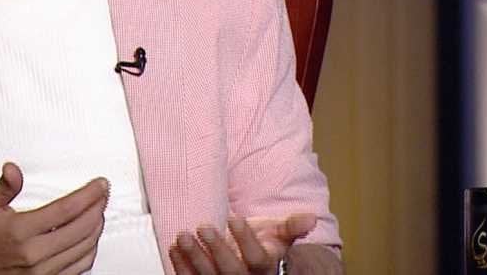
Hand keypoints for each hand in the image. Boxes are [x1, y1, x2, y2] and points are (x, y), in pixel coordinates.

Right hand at [0, 162, 108, 273]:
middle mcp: (33, 255)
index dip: (89, 194)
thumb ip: (4, 186)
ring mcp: (41, 273)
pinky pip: (79, 267)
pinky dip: (90, 249)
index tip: (101, 184)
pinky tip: (90, 235)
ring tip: (98, 211)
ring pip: (84, 249)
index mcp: (19, 231)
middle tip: (103, 194)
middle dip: (98, 207)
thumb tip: (13, 169)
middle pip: (81, 229)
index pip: (65, 210)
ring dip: (97, 227)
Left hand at [169, 214, 316, 273]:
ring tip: (183, 236)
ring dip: (194, 257)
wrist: (247, 258)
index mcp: (265, 267)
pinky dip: (181, 267)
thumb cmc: (263, 244)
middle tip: (204, 226)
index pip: (257, 258)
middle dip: (216, 249)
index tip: (235, 217)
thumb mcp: (279, 234)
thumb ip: (292, 226)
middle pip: (231, 271)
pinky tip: (175, 249)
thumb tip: (311, 217)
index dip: (246, 239)